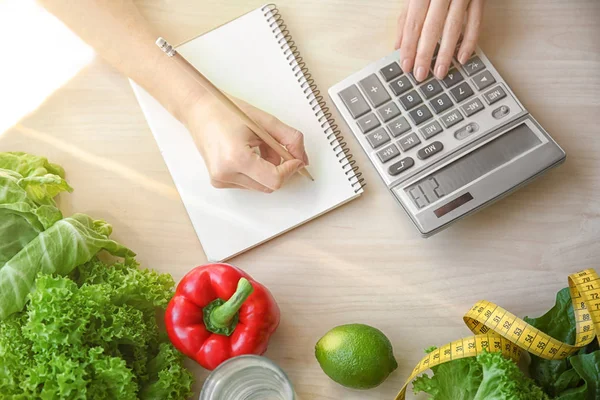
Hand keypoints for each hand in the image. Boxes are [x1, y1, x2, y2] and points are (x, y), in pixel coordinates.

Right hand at [183, 96, 308, 192]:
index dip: (290, 170)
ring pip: (260, 185)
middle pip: (268, 186)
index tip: (295, 158)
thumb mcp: (265, 121)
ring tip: (258, 145)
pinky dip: (256, 170)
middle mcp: (225, 173)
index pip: (274, 179)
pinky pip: (248, 182)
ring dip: (268, 169)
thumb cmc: (225, 110)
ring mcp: (221, 179)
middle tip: (275, 146)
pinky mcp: (219, 181)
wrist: (199, 109)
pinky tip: (249, 152)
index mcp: (235, 158)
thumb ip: (289, 139)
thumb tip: (302, 157)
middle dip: (279, 168)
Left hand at [395, 0, 484, 80]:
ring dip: (445, 52)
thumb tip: (399, 46)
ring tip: (439, 72)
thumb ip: (406, 18)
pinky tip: (462, 58)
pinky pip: (475, 22)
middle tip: (420, 74)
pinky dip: (469, 41)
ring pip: (453, 26)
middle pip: (432, 26)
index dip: (409, 46)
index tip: (406, 66)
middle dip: (425, 53)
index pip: (413, 23)